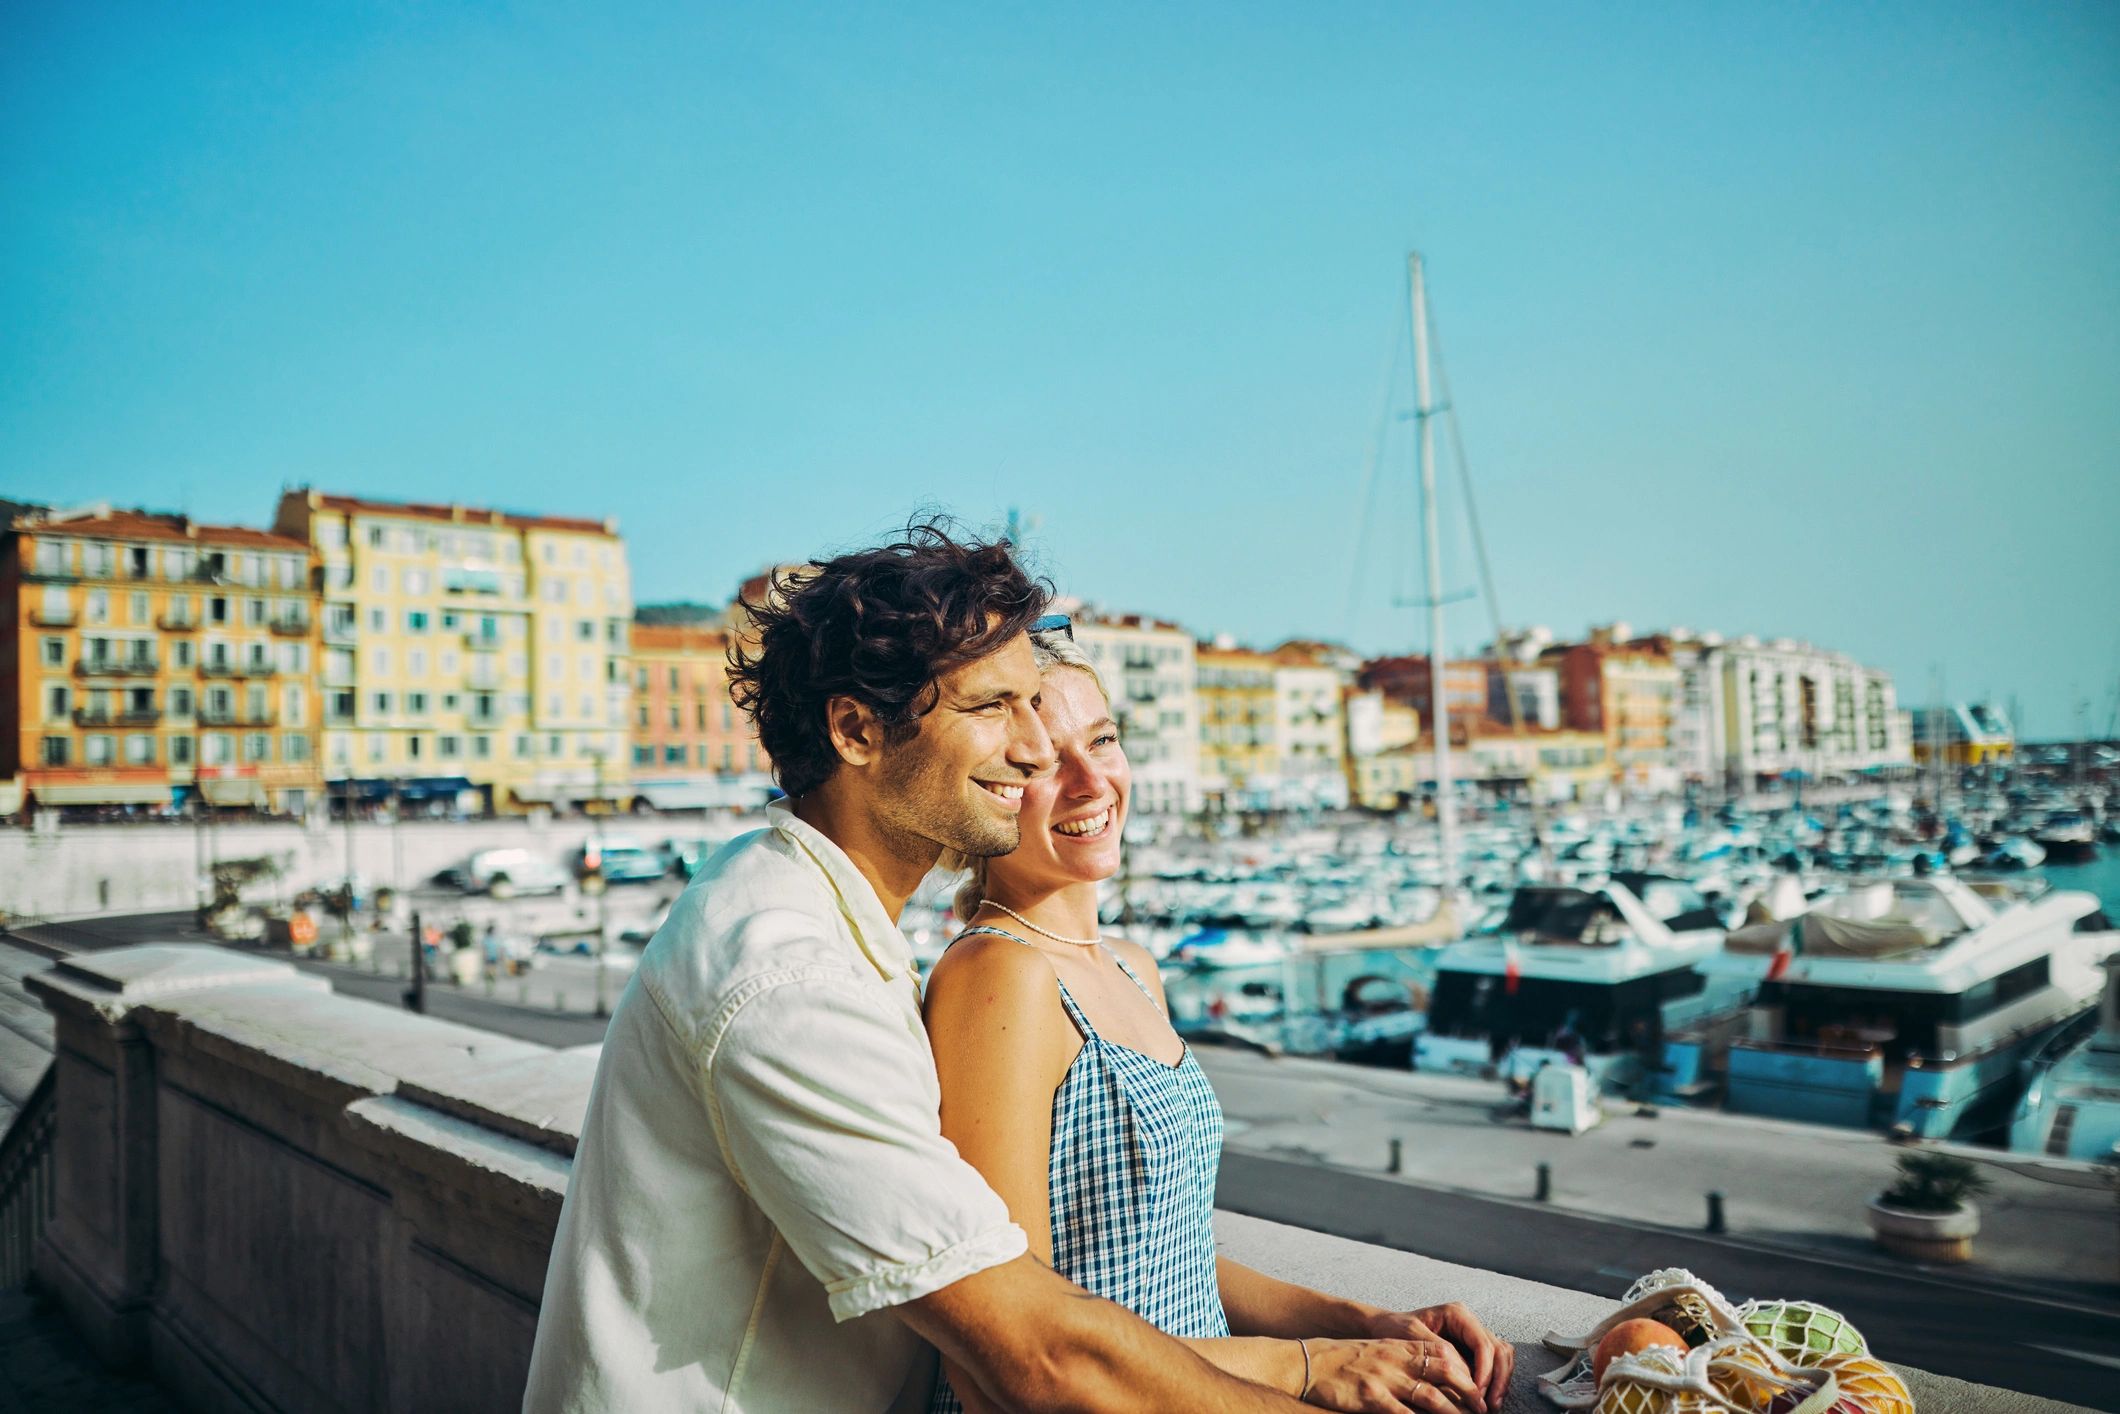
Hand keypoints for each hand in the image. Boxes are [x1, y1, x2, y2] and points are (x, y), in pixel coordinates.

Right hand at [1301, 1336, 1485, 1413]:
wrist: (1309, 1363)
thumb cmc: (1345, 1360)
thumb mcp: (1379, 1351)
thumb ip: (1405, 1360)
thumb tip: (1435, 1379)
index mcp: (1400, 1346)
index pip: (1443, 1353)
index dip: (1466, 1371)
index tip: (1479, 1389)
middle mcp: (1396, 1359)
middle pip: (1444, 1372)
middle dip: (1468, 1393)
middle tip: (1483, 1409)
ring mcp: (1385, 1378)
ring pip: (1431, 1397)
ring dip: (1454, 1413)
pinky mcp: (1371, 1397)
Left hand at [1362, 1302, 1512, 1410]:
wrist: (1386, 1327)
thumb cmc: (1395, 1328)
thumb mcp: (1411, 1335)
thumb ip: (1439, 1351)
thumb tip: (1464, 1374)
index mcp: (1458, 1314)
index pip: (1483, 1343)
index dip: (1485, 1370)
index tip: (1477, 1393)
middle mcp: (1470, 1322)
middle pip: (1499, 1350)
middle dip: (1498, 1379)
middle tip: (1490, 1405)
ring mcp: (1473, 1335)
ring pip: (1502, 1356)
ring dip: (1501, 1381)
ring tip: (1492, 1405)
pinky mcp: (1472, 1349)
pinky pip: (1495, 1363)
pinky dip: (1496, 1381)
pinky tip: (1488, 1398)